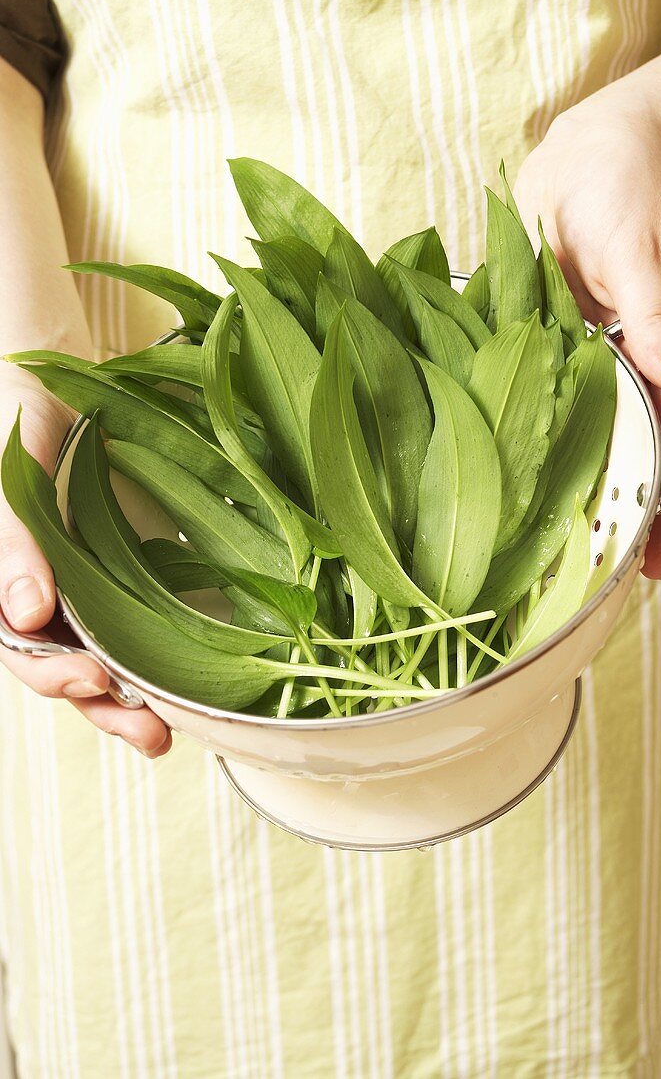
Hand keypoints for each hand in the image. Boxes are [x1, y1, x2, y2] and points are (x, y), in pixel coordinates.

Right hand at [0, 363, 170, 756]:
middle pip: (65, 669)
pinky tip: (183, 686)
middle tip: (150, 732)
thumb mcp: (8, 484)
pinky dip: (155, 659)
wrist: (54, 385)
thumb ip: (12, 544)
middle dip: (104, 707)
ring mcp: (82, 591)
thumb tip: (29, 611)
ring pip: (101, 659)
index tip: (93, 680)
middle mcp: (41, 598)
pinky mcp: (120, 578)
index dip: (52, 673)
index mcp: (5, 585)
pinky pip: (134, 627)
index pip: (22, 649)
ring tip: (164, 733)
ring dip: (131, 701)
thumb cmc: (16, 427)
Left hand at [513, 99, 660, 578]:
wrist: (583, 155)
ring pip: (594, 433)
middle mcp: (629, 359)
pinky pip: (547, 399)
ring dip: (593, 484)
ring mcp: (586, 357)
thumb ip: (653, 319)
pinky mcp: (546, 346)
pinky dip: (545, 438)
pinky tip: (534, 478)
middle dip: (642, 502)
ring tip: (582, 547)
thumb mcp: (645, 252)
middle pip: (640, 441)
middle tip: (635, 566)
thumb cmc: (628, 190)